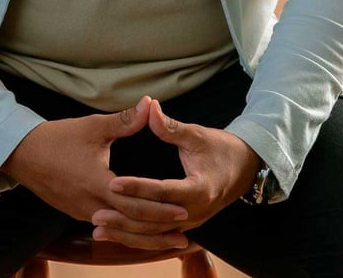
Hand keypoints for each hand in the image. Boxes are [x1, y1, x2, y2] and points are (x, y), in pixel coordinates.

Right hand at [0, 96, 186, 234]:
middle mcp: (91, 205)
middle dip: (158, 230)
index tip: (184, 211)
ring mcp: (82, 212)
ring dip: (142, 234)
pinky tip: (136, 230)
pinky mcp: (76, 212)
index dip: (161, 208)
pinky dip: (124, 230)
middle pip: (131, 224)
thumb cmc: (59, 138)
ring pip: (118, 229)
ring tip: (166, 238)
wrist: (23, 154)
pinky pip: (106, 225)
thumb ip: (124, 120)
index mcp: (99, 184)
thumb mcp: (94, 127)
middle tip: (184, 236)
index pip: (136, 203)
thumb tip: (150, 103)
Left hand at [91, 98, 261, 248]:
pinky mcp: (184, 224)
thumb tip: (148, 107)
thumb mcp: (198, 135)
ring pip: (154, 233)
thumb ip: (171, 127)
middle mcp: (194, 213)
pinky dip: (136, 235)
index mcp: (199, 190)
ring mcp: (190, 222)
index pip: (162, 192)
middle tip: (97, 214)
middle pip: (155, 221)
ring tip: (99, 228)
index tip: (113, 183)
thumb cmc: (222, 148)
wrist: (246, 168)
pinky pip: (158, 234)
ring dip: (126, 232)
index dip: (137, 188)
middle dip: (125, 219)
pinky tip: (115, 233)